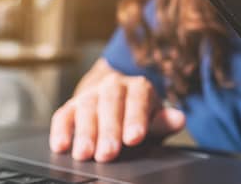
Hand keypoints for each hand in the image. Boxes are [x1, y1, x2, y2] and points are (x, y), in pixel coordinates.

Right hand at [49, 70, 185, 161]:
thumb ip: (163, 121)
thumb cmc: (138, 114)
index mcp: (138, 87)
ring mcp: (90, 94)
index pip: (137, 99)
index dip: (135, 118)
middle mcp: (113, 86)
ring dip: (84, 132)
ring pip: (85, 108)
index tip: (135, 138)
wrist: (115, 98)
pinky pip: (63, 115)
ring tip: (84, 154)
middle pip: (109, 104)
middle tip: (108, 153)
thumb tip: (179, 119)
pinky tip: (61, 146)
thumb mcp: (154, 117)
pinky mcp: (71, 106)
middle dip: (108, 130)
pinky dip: (61, 130)